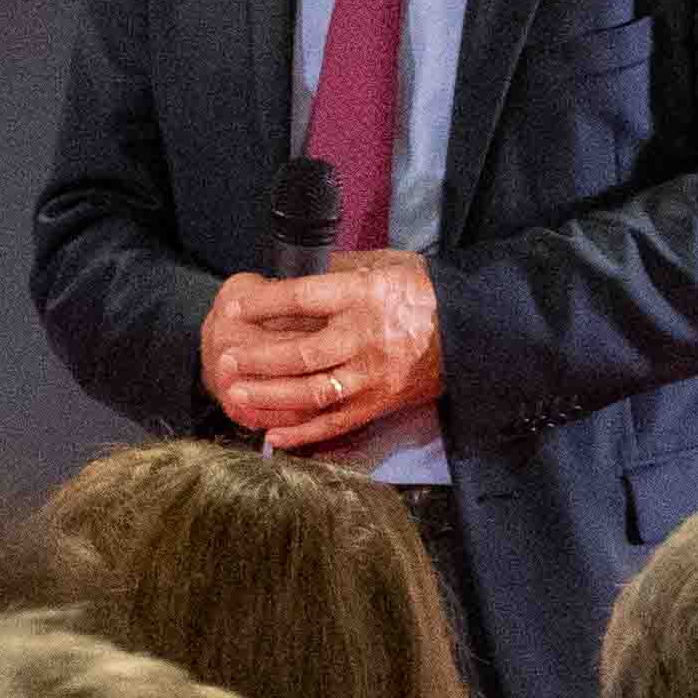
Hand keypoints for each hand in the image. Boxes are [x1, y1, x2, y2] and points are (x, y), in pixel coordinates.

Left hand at [205, 254, 445, 451]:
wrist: (471, 328)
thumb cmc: (421, 290)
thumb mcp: (384, 263)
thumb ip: (339, 269)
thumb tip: (294, 271)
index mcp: (363, 297)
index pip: (303, 298)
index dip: (265, 304)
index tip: (235, 308)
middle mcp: (364, 339)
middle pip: (301, 354)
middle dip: (258, 359)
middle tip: (227, 359)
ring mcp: (371, 377)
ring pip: (312, 393)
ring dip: (270, 397)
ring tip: (236, 393)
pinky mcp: (379, 404)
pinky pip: (335, 423)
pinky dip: (303, 433)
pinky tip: (272, 435)